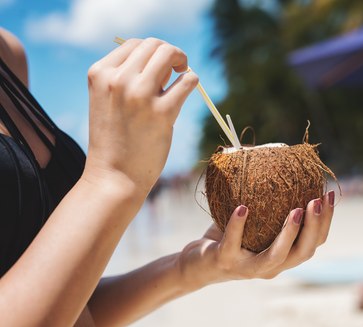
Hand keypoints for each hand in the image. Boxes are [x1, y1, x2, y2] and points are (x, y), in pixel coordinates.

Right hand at [84, 38, 197, 193]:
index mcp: (100, 74)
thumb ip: (127, 78)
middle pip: (154, 44)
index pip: (133, 43)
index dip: (150, 53)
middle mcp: (118, 80)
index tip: (157, 70)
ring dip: (182, 61)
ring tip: (181, 75)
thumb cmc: (114, 140)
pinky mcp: (163, 112)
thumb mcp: (108, 101)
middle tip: (175, 70)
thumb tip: (166, 62)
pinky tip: (187, 90)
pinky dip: (192, 81)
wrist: (113, 177)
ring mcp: (140, 95)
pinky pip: (188, 81)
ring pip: (170, 54)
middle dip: (169, 53)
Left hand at [178, 190, 335, 287]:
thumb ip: (270, 204)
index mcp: (283, 257)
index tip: (329, 195)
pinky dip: (238, 225)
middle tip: (318, 200)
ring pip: (276, 257)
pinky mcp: (225, 262)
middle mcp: (271, 267)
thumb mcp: (254, 222)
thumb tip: (281, 163)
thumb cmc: (229, 237)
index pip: (313, 243)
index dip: (325, 222)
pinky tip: (243, 207)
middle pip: (303, 252)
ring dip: (289, 234)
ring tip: (296, 210)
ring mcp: (248, 268)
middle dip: (315, 227)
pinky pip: (233, 244)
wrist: (197, 263)